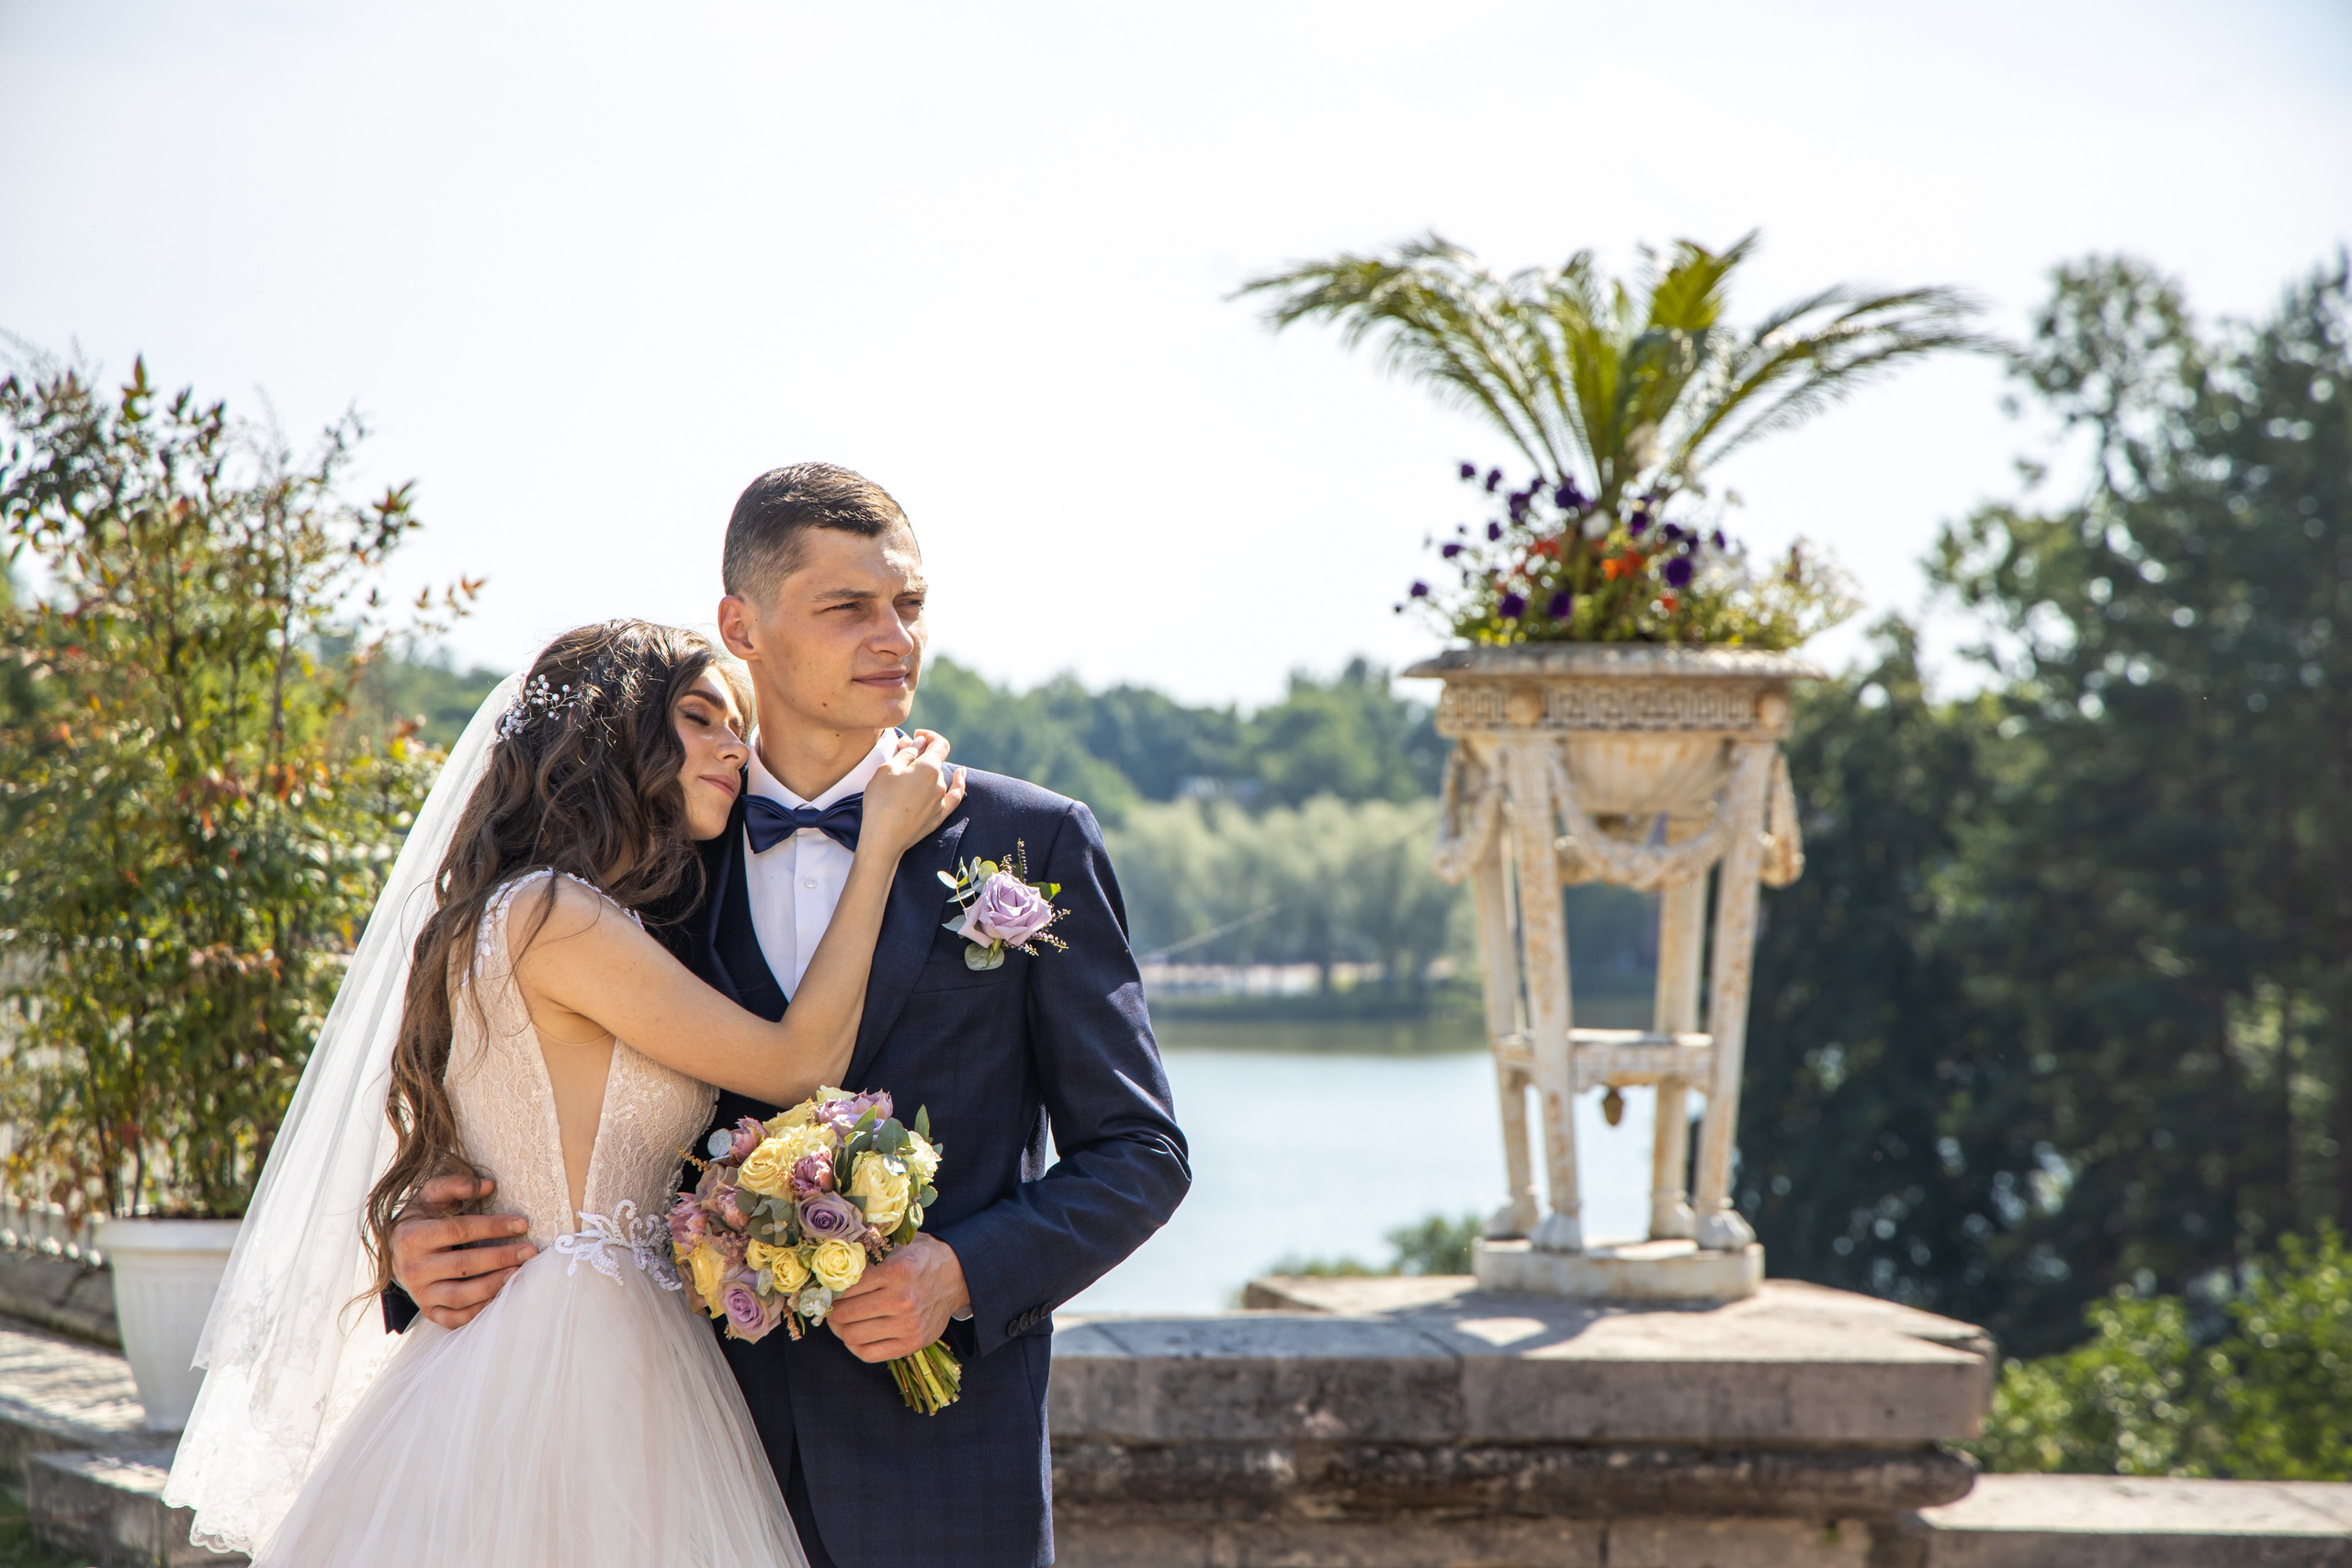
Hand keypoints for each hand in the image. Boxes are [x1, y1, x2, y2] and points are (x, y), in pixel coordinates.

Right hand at [389, 1173, 537, 1329]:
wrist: (395, 1252)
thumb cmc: (421, 1219)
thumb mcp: (430, 1196)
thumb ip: (455, 1185)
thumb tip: (488, 1185)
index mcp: (413, 1237)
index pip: (459, 1231)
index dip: (492, 1227)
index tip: (522, 1224)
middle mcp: (413, 1268)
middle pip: (463, 1265)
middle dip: (500, 1257)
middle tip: (530, 1252)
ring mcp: (420, 1293)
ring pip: (459, 1296)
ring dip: (493, 1286)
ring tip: (519, 1273)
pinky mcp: (427, 1310)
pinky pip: (454, 1318)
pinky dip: (478, 1311)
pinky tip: (501, 1296)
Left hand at [827, 1234, 968, 1362]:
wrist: (958, 1275)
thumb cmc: (920, 1257)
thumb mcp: (897, 1244)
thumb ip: (867, 1251)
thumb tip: (828, 1261)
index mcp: (895, 1271)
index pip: (845, 1288)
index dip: (830, 1290)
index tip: (828, 1289)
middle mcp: (902, 1299)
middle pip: (844, 1314)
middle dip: (832, 1311)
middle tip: (832, 1306)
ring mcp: (908, 1324)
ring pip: (852, 1336)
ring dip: (841, 1330)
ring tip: (843, 1321)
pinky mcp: (913, 1343)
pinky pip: (869, 1354)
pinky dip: (855, 1346)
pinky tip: (857, 1335)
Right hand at [860, 730, 964, 856]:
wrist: (883, 839)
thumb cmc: (881, 802)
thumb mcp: (887, 770)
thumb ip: (907, 753)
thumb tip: (920, 743)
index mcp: (928, 768)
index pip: (939, 744)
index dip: (929, 736)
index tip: (917, 736)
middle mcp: (939, 783)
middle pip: (935, 761)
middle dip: (921, 754)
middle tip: (902, 754)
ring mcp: (941, 801)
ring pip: (938, 778)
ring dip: (927, 770)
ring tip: (908, 772)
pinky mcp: (939, 816)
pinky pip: (954, 796)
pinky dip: (958, 783)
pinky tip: (961, 774)